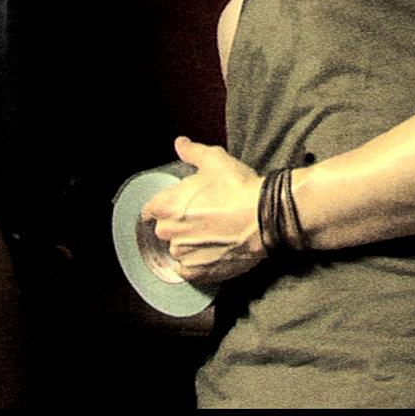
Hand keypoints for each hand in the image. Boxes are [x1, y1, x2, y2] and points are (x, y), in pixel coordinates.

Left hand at [140, 136, 265, 284]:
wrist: (264, 216)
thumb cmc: (238, 188)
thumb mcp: (214, 160)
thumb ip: (192, 152)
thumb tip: (180, 143)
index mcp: (166, 205)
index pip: (150, 210)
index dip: (164, 207)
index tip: (176, 207)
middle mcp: (169, 232)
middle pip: (164, 230)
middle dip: (178, 224)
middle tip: (200, 218)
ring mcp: (183, 254)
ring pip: (177, 250)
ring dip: (188, 245)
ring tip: (210, 236)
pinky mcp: (198, 272)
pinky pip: (187, 270)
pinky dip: (196, 264)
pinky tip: (210, 253)